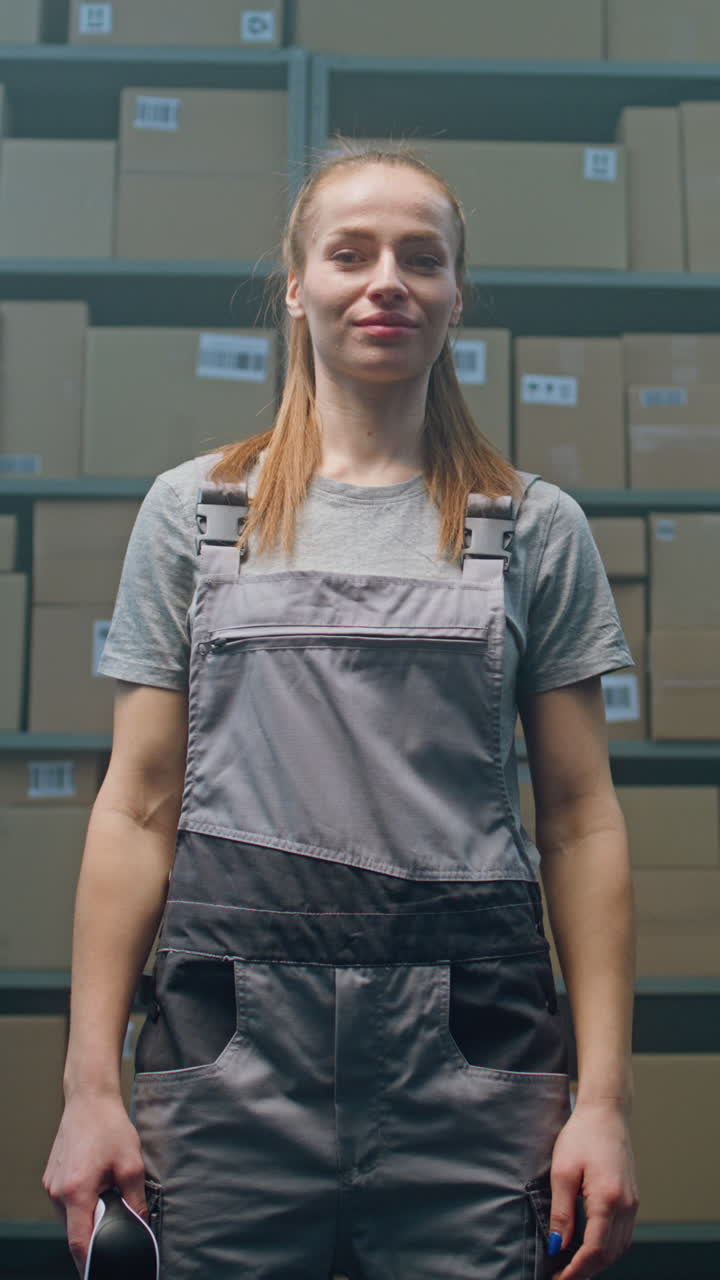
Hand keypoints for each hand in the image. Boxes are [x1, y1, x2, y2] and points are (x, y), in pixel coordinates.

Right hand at [42, 1092, 147, 1277]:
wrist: (89, 1099)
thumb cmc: (109, 1128)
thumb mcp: (132, 1165)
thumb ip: (136, 1201)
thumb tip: (140, 1225)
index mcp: (76, 1191)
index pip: (80, 1241)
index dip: (91, 1259)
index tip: (103, 1266)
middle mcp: (58, 1192)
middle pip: (75, 1230)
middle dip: (95, 1232)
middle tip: (115, 1221)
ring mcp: (51, 1185)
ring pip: (69, 1217)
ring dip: (87, 1215)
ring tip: (106, 1194)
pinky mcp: (51, 1178)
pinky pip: (65, 1203)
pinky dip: (80, 1202)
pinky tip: (96, 1184)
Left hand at [546, 1100, 638, 1279]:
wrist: (606, 1113)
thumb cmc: (582, 1136)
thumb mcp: (562, 1172)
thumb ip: (561, 1213)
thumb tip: (557, 1246)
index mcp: (608, 1199)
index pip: (595, 1250)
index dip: (576, 1270)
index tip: (557, 1279)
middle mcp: (626, 1206)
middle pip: (609, 1254)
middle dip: (586, 1271)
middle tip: (561, 1277)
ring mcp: (633, 1204)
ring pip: (619, 1248)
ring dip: (597, 1262)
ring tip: (572, 1268)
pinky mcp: (632, 1199)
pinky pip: (623, 1235)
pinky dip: (607, 1248)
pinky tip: (590, 1248)